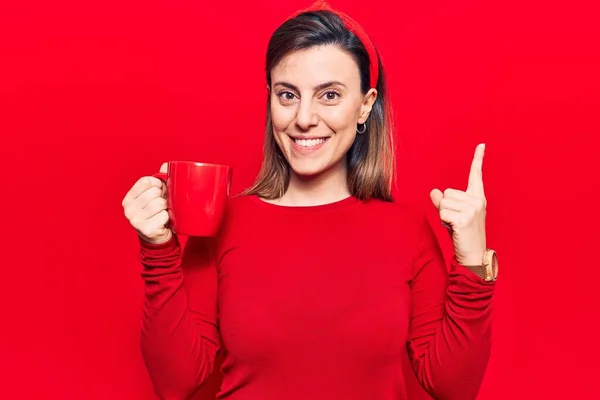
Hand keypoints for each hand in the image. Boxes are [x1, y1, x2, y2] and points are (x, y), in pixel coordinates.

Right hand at [122, 163, 172, 243]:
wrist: (157, 238)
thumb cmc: (156, 214)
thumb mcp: (154, 196)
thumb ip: (159, 180)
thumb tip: (167, 165)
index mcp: (129, 199)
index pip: (146, 181)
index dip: (158, 184)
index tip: (161, 190)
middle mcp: (128, 209)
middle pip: (154, 192)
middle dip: (163, 197)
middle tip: (163, 204)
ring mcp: (135, 220)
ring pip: (160, 203)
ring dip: (166, 208)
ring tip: (163, 212)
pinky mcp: (146, 229)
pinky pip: (164, 216)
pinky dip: (168, 218)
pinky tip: (163, 222)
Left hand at [430, 143, 486, 265]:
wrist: (473, 254)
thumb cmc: (462, 234)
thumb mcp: (452, 214)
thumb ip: (443, 202)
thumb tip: (434, 191)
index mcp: (477, 197)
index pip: (476, 175)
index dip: (478, 159)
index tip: (481, 144)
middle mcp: (477, 201)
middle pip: (447, 193)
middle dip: (445, 207)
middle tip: (455, 221)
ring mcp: (472, 209)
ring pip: (443, 202)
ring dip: (444, 215)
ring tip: (455, 225)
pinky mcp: (464, 219)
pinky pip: (442, 212)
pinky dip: (443, 221)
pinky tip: (454, 229)